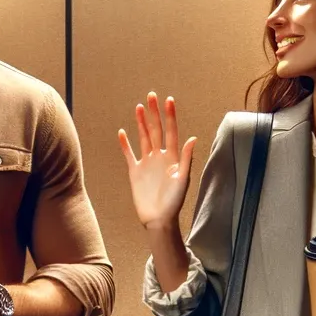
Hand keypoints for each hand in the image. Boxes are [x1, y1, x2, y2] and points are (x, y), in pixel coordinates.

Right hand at [118, 92, 195, 229]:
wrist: (159, 219)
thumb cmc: (174, 202)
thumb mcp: (183, 179)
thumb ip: (186, 158)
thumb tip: (192, 138)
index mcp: (173, 157)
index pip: (172, 131)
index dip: (170, 116)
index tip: (169, 99)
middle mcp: (160, 157)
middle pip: (156, 130)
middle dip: (154, 113)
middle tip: (152, 95)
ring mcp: (147, 163)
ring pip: (143, 138)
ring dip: (141, 123)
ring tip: (139, 107)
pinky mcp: (135, 171)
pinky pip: (129, 154)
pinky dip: (125, 144)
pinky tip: (122, 132)